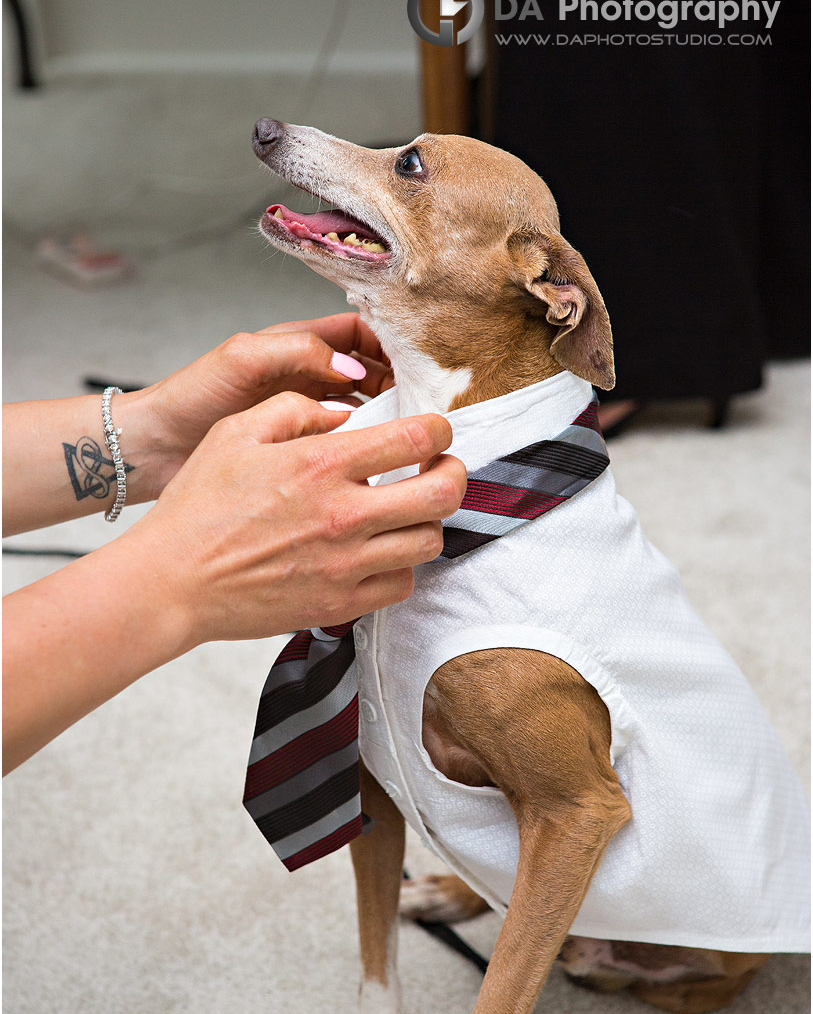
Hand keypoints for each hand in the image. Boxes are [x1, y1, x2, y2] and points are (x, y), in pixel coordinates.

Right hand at [124, 393, 465, 645]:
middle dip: (454, 473)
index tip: (433, 431)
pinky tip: (381, 552)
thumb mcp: (234, 433)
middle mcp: (343, 515)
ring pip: (429, 541)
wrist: (171, 582)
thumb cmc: (197, 507)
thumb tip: (342, 411)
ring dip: (428, 521)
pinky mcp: (339, 603)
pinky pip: (401, 585)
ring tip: (409, 512)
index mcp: (321, 464)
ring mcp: (345, 565)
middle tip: (441, 468)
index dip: (439, 428)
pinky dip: (401, 566)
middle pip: (442, 493)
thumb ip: (294, 409)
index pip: (416, 438)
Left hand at [126, 313, 393, 497]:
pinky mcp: (300, 444)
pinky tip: (378, 453)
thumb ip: (297, 351)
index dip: (390, 339)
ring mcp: (306, 409)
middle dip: (400, 377)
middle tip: (424, 399)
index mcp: (297, 343)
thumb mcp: (242, 359)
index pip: (360, 330)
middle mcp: (307, 373)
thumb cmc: (191, 397)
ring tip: (408, 427)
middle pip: (371, 367)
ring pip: (364, 403)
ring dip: (387, 411)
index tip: (417, 359)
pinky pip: (345, 436)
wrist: (158, 447)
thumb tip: (352, 367)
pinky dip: (366, 441)